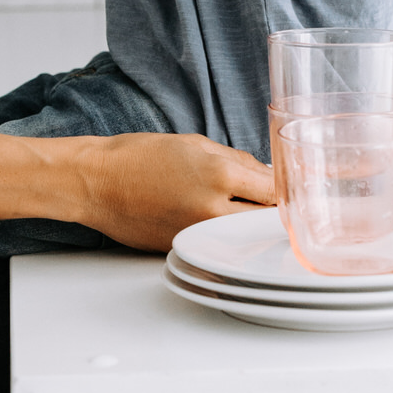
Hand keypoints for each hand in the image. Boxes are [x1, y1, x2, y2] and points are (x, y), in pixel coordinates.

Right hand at [73, 131, 274, 251]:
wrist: (97, 182)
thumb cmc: (141, 156)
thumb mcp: (195, 144)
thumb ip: (238, 161)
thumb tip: (267, 177)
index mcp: (220, 174)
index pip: (275, 189)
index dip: (288, 187)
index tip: (295, 186)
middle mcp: (213, 209)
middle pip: (266, 218)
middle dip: (274, 210)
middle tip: (279, 203)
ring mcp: (199, 233)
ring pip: (244, 235)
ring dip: (252, 226)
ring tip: (250, 212)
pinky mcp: (184, 248)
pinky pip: (218, 244)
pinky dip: (226, 235)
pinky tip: (223, 223)